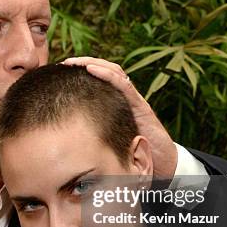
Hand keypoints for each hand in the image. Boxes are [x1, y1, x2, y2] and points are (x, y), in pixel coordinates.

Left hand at [62, 57, 177, 177]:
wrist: (164, 164)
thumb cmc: (135, 154)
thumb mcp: (110, 140)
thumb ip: (96, 132)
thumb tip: (67, 134)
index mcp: (119, 103)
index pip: (102, 79)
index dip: (83, 71)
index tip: (62, 71)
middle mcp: (127, 98)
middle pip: (107, 70)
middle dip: (85, 62)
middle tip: (65, 62)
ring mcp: (134, 101)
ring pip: (115, 72)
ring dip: (93, 63)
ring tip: (74, 61)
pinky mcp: (141, 107)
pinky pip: (124, 86)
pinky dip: (107, 75)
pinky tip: (91, 70)